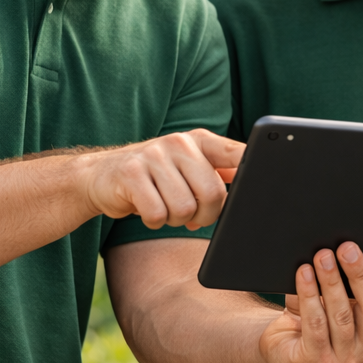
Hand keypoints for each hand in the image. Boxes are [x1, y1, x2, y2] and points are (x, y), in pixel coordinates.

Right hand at [80, 129, 244, 230]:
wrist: (100, 177)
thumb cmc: (155, 178)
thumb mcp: (189, 168)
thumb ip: (220, 173)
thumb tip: (256, 186)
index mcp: (200, 141)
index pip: (237, 155)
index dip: (252, 175)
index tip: (262, 189)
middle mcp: (178, 143)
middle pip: (213, 193)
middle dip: (206, 215)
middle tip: (192, 216)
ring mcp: (153, 156)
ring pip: (185, 208)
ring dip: (177, 220)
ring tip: (166, 209)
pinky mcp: (130, 174)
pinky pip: (157, 214)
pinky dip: (154, 221)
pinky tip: (148, 210)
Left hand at [258, 242, 362, 362]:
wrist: (283, 345)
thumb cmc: (316, 316)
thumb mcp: (338, 300)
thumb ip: (348, 283)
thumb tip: (347, 250)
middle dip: (360, 274)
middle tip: (347, 248)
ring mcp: (343, 360)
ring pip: (342, 316)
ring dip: (332, 281)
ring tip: (323, 257)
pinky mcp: (316, 362)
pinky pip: (315, 324)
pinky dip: (309, 295)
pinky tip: (304, 274)